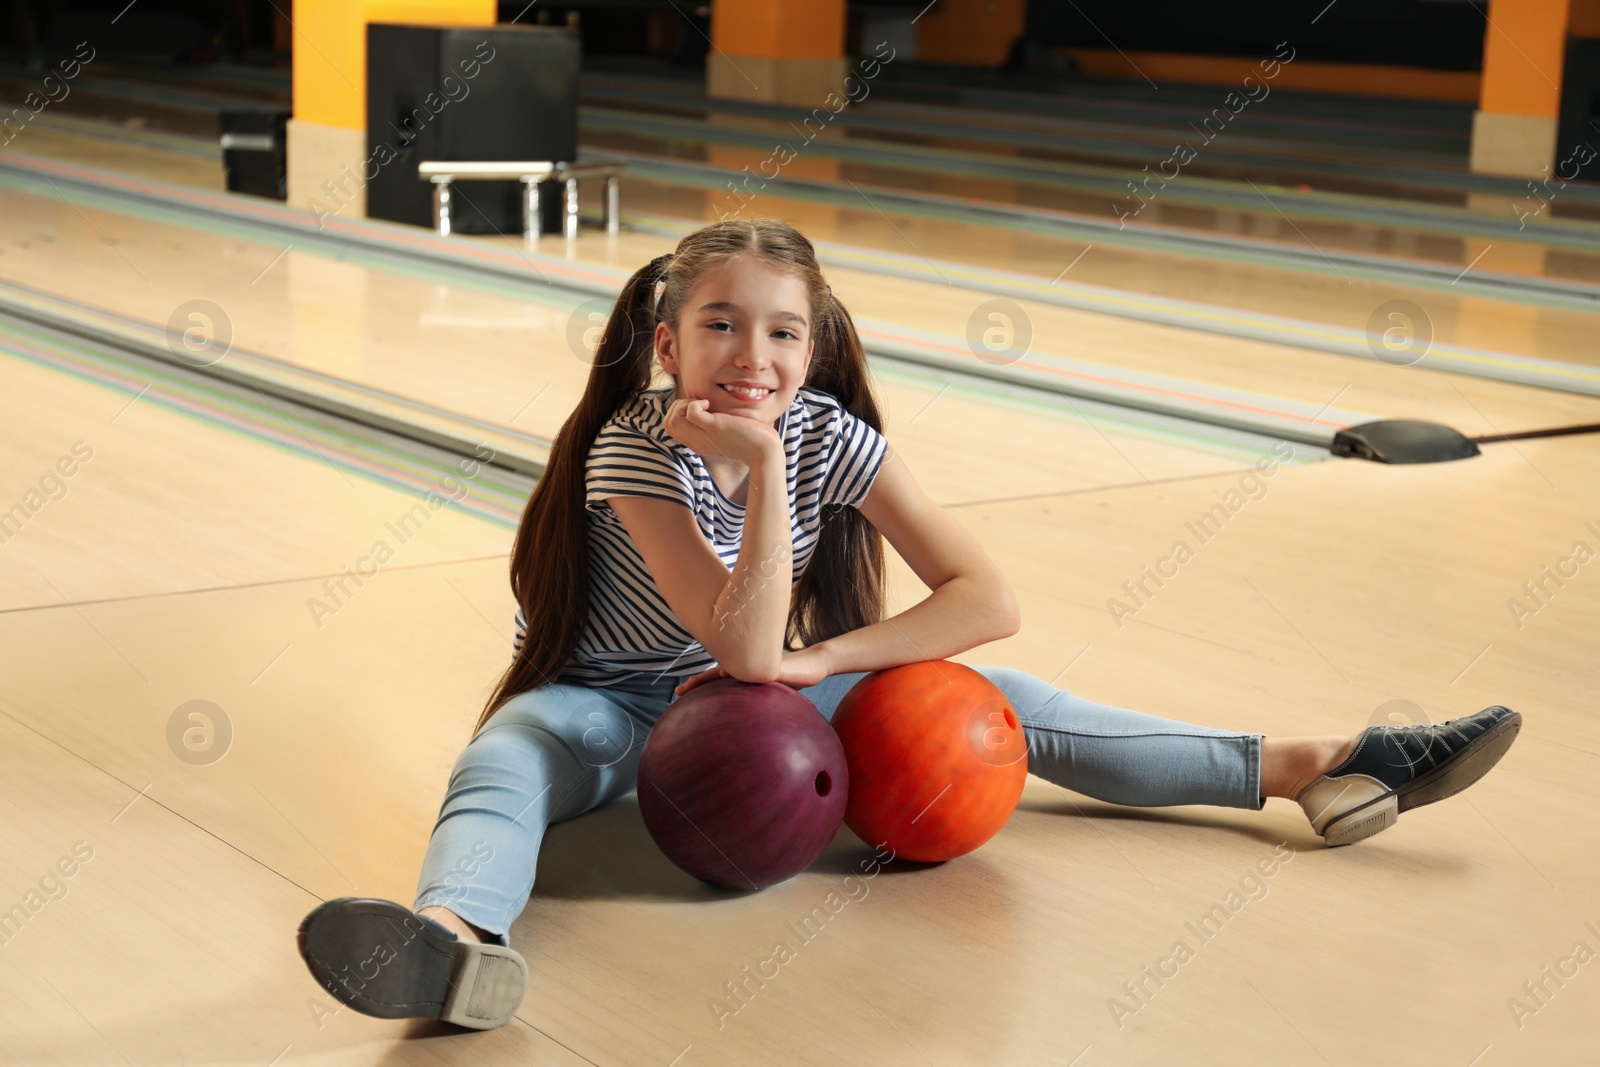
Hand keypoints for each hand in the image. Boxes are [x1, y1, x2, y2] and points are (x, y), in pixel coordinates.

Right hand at [662, 396, 781, 468]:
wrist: (765, 451)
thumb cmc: (749, 439)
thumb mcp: (724, 431)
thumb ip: (712, 422)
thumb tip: (708, 405)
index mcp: (697, 442)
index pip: (670, 427)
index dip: (678, 411)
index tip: (698, 407)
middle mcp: (697, 441)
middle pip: (668, 423)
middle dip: (677, 406)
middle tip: (699, 404)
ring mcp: (704, 435)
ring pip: (672, 420)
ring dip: (683, 404)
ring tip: (703, 404)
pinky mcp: (715, 428)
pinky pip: (691, 413)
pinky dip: (696, 403)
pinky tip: (709, 404)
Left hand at [673, 645, 833, 696]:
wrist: (814, 665)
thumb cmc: (793, 680)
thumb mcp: (773, 695)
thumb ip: (759, 702)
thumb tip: (751, 723)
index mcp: (745, 676)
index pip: (718, 682)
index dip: (700, 686)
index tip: (682, 694)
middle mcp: (746, 669)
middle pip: (716, 676)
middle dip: (697, 684)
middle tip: (678, 692)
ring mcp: (755, 666)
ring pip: (727, 670)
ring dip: (709, 677)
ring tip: (692, 684)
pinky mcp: (767, 666)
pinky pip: (748, 670)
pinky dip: (734, 671)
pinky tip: (722, 672)